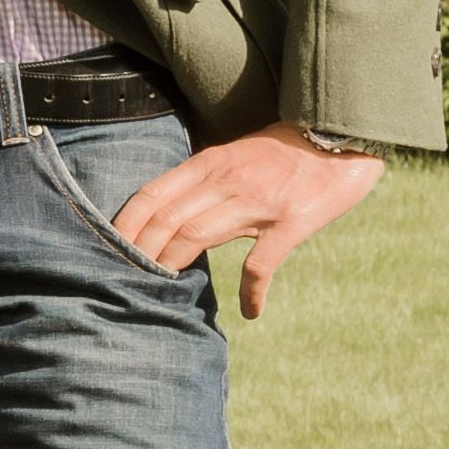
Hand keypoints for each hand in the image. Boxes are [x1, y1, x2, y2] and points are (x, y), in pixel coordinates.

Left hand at [108, 120, 382, 319]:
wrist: (341, 137)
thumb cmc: (285, 151)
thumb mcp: (235, 153)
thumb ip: (203, 179)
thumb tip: (167, 212)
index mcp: (210, 162)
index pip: (152, 194)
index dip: (126, 224)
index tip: (108, 248)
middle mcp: (227, 180)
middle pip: (167, 219)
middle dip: (141, 250)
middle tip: (126, 276)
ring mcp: (258, 201)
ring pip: (197, 235)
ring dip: (173, 264)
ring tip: (162, 288)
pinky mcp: (291, 223)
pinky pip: (261, 263)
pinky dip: (251, 291)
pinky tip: (249, 310)